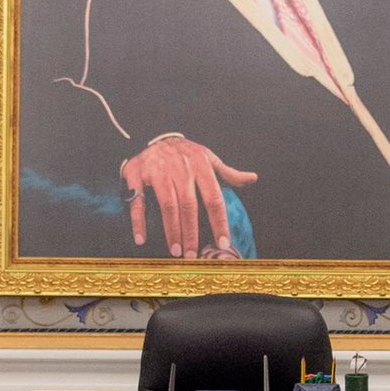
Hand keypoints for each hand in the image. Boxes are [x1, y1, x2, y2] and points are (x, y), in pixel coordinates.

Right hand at [121, 135, 256, 258]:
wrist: (155, 136)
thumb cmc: (186, 153)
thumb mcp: (208, 158)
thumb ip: (229, 172)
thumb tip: (252, 178)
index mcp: (201, 166)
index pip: (214, 198)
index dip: (219, 222)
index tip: (223, 243)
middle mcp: (181, 169)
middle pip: (189, 205)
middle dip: (191, 233)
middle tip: (192, 255)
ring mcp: (159, 171)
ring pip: (167, 205)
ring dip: (171, 230)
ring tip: (175, 251)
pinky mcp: (137, 175)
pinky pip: (138, 201)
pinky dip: (138, 221)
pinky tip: (141, 239)